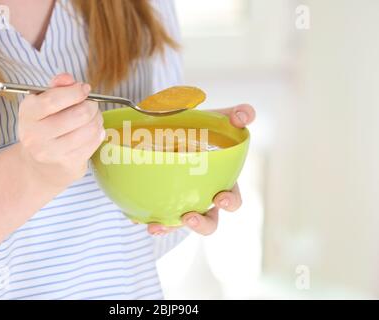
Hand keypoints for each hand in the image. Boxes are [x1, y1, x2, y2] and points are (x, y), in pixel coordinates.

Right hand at [18, 73, 104, 188]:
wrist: (38, 165)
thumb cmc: (44, 126)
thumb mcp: (42, 103)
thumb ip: (56, 87)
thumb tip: (67, 78)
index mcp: (28, 113)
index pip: (53, 100)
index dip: (75, 92)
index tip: (85, 88)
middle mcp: (35, 135)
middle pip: (79, 114)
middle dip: (91, 106)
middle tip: (92, 105)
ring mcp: (51, 152)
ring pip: (89, 129)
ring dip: (97, 119)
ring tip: (94, 117)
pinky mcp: (68, 163)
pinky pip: (93, 143)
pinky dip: (98, 133)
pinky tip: (94, 131)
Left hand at [147, 104, 255, 235]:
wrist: (169, 126)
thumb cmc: (199, 128)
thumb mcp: (217, 118)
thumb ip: (236, 114)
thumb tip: (246, 116)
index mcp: (220, 182)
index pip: (232, 199)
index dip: (230, 202)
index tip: (221, 198)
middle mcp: (202, 197)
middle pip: (209, 221)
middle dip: (202, 225)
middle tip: (190, 217)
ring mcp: (181, 202)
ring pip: (179, 224)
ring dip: (170, 227)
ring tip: (157, 226)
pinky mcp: (162, 203)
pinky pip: (156, 216)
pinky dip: (147, 219)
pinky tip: (137, 217)